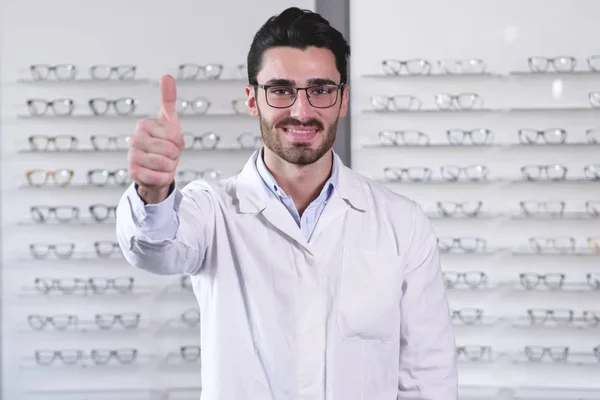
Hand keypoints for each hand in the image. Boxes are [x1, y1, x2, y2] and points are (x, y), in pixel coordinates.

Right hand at [128, 74, 184, 202]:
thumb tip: (167, 76)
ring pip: (166, 164)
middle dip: (175, 156)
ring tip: (164, 164)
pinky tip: (158, 174)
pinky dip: (164, 178)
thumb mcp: (169, 121)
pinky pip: (160, 177)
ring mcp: (132, 156)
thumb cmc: (163, 143)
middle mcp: (135, 139)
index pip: (174, 135)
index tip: (172, 142)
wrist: (156, 168)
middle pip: (170, 150)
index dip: (179, 142)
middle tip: (168, 155)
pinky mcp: (133, 173)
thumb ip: (168, 99)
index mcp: (143, 125)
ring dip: (171, 167)